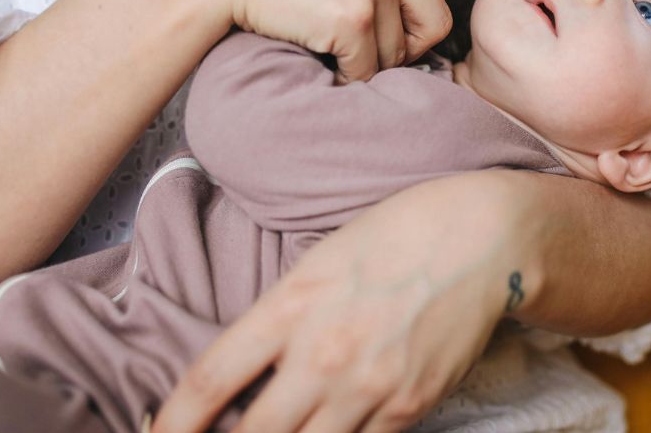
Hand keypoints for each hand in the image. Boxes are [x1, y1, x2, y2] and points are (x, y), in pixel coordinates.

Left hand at [152, 174, 529, 432]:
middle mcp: (323, 352)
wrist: (478, 239)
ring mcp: (368, 386)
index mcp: (290, 304)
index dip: (172, 423)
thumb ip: (280, 319)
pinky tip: (330, 432)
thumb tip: (247, 375)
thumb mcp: (319, 263)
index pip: (210, 380)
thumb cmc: (394, 237)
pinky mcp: (409, 406)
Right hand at [170, 0, 586, 82]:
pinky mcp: (354, 9)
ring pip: (399, 54)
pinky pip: (367, 70)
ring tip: (316, 27)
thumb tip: (421, 28)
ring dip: (364, 60)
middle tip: (344, 29)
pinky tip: (307, 43)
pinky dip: (342, 73)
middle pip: (435, 27)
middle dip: (401, 46)